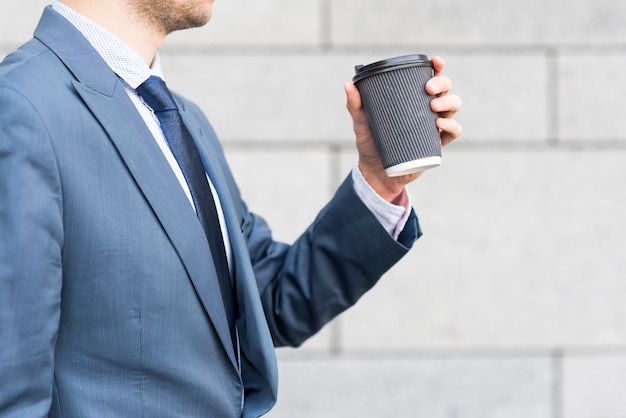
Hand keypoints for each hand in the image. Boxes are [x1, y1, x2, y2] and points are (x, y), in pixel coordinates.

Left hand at [344, 55, 462, 202]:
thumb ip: (355, 105)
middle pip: (445, 89)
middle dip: (442, 83)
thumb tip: (348, 84)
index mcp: (413, 99)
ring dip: (448, 102)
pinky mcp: (437, 144)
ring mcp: (434, 126)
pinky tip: (440, 124)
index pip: (429, 78)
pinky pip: (453, 132)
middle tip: (428, 89)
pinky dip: (451, 126)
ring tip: (433, 106)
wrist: (376, 173)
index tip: (435, 61)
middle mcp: (427, 109)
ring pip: (453, 106)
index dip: (437, 67)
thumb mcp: (362, 123)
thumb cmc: (371, 144)